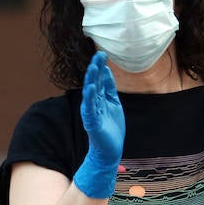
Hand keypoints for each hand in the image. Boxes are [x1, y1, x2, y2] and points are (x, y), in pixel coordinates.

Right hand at [73, 51, 124, 199]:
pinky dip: (90, 98)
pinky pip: (90, 108)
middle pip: (94, 83)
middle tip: (98, 55)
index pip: (99, 79)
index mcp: (99, 98)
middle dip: (96, 69)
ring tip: (93, 67)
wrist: (110, 151)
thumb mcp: (113, 103)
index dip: (100, 67)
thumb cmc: (112, 128)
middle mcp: (93, 103)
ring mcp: (92, 112)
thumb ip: (108, 88)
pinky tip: (91, 88)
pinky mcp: (92, 122)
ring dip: (91, 80)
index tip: (102, 54)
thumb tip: (106, 70)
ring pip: (90, 93)